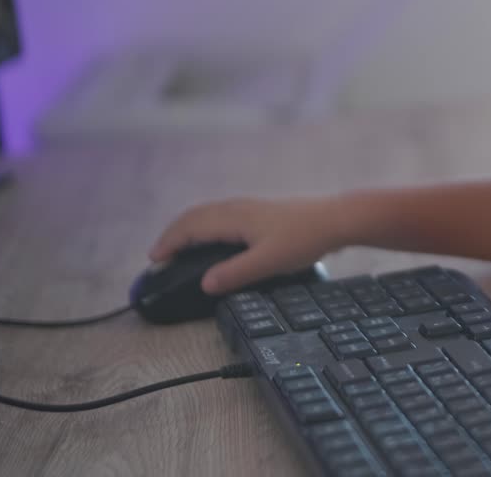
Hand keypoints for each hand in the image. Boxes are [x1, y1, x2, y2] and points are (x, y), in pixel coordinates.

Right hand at [149, 196, 349, 294]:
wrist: (336, 219)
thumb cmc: (304, 239)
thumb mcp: (268, 262)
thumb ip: (235, 274)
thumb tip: (204, 284)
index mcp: (234, 218)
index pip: (191, 227)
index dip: (170, 242)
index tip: (154, 259)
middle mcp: (238, 208)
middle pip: (196, 216)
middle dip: (174, 233)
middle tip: (160, 254)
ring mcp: (251, 207)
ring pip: (209, 213)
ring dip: (190, 227)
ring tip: (181, 245)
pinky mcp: (262, 211)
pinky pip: (223, 214)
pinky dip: (207, 225)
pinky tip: (216, 237)